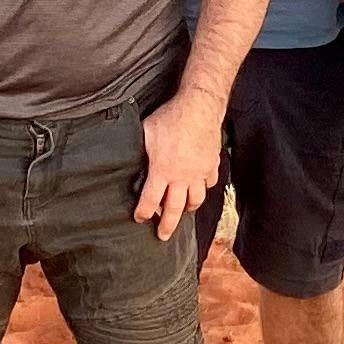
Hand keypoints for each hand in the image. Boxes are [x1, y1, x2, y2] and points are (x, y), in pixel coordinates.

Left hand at [135, 93, 224, 238]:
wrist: (199, 107)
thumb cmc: (170, 118)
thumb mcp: (147, 133)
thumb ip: (142, 150)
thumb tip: (131, 159)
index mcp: (162, 171)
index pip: (150, 200)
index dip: (143, 212)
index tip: (139, 218)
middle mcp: (182, 177)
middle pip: (174, 209)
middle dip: (167, 225)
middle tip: (162, 236)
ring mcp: (199, 172)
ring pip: (195, 200)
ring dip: (187, 208)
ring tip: (182, 212)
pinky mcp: (212, 164)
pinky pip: (209, 183)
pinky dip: (204, 188)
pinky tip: (199, 188)